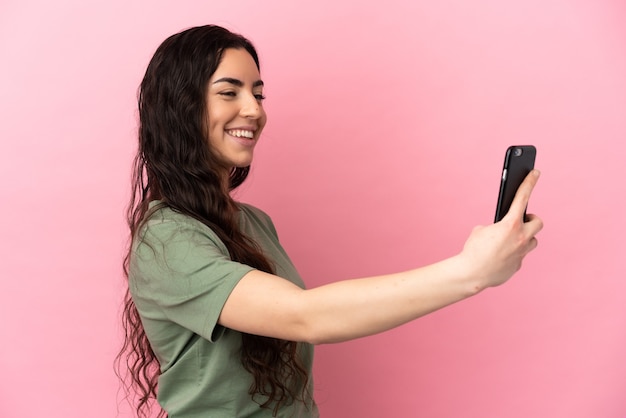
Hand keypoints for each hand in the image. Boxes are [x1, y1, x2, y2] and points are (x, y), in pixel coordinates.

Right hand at [459, 170, 542, 289]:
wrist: (472, 274)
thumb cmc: (473, 250)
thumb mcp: (480, 231)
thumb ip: (494, 228)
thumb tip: (500, 232)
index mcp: (510, 224)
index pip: (523, 197)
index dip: (529, 182)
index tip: (535, 172)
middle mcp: (521, 238)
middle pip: (537, 222)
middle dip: (531, 220)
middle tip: (521, 220)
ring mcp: (521, 253)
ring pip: (532, 241)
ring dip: (524, 238)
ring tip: (510, 239)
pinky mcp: (517, 266)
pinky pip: (519, 256)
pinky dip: (512, 254)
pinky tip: (499, 257)